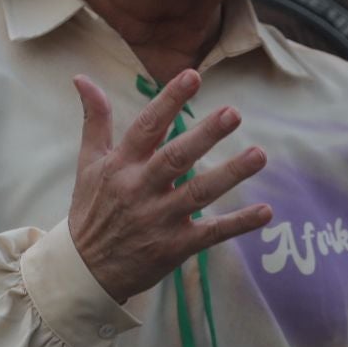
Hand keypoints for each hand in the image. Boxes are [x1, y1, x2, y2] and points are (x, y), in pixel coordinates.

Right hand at [68, 70, 272, 303]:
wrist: (86, 270)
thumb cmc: (91, 210)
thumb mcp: (88, 164)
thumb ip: (95, 120)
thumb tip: (82, 78)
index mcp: (122, 165)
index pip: (147, 126)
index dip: (169, 100)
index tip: (193, 76)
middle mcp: (141, 189)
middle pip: (176, 158)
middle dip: (205, 135)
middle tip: (233, 113)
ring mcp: (160, 219)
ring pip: (199, 193)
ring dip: (231, 174)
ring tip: (259, 155)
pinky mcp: (176, 246)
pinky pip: (212, 233)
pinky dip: (239, 224)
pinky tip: (266, 212)